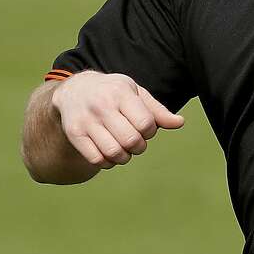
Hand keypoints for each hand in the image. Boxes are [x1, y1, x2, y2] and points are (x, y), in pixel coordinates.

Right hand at [52, 71, 183, 168]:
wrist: (74, 91)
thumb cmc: (113, 93)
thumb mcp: (135, 94)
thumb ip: (157, 110)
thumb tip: (179, 123)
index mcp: (120, 92)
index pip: (146, 124)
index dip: (150, 132)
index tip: (145, 128)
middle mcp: (101, 105)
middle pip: (131, 141)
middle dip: (139, 147)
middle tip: (135, 141)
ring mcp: (86, 120)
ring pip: (114, 152)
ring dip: (124, 157)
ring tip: (123, 149)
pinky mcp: (74, 134)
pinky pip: (97, 159)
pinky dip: (108, 162)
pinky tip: (108, 153)